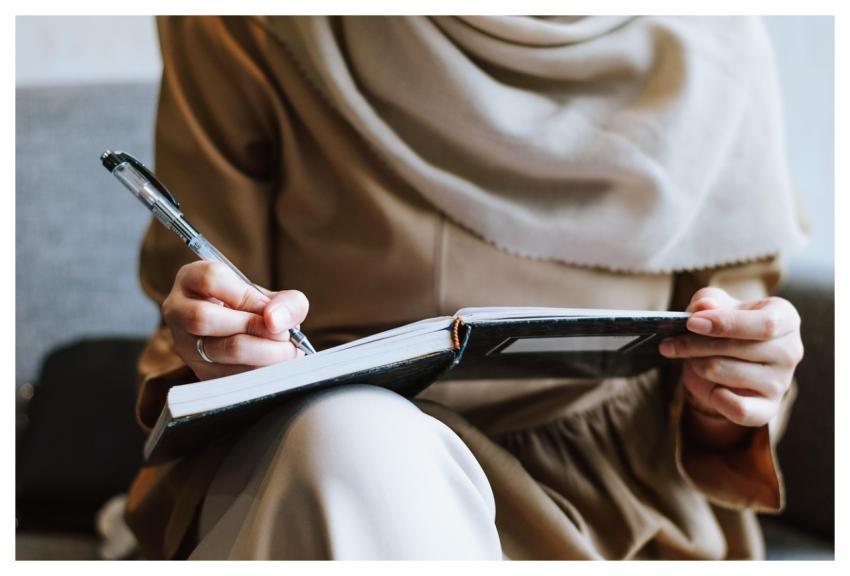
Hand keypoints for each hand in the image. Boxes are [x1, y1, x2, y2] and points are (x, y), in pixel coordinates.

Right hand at [162, 261, 308, 380]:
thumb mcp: (275, 298)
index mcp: (192, 279)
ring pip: (216, 349)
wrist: (249, 337)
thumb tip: (275, 321)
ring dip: (261, 353)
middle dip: (253, 327)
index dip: (245, 296)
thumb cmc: (258, 311)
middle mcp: (179, 310)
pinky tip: (275, 366)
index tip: (269, 310)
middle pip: (203, 317)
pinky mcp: (197, 371)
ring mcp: (184, 344)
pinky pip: (226, 375)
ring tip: (287, 352)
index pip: (210, 278)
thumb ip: (287, 302)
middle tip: (284, 336)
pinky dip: (257, 372)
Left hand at [659, 287, 802, 445]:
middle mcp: (790, 351)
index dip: (724, 323)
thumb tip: (703, 307)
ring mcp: (781, 383)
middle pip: (736, 348)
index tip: (690, 323)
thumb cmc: (725, 326)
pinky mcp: (768, 409)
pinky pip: (737, 409)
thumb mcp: (714, 305)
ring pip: (724, 373)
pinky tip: (711, 387)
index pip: (764, 324)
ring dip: (697, 365)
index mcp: (785, 317)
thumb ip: (707, 300)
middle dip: (695, 344)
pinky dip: (715, 398)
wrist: (729, 362)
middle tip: (669, 343)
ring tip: (692, 359)